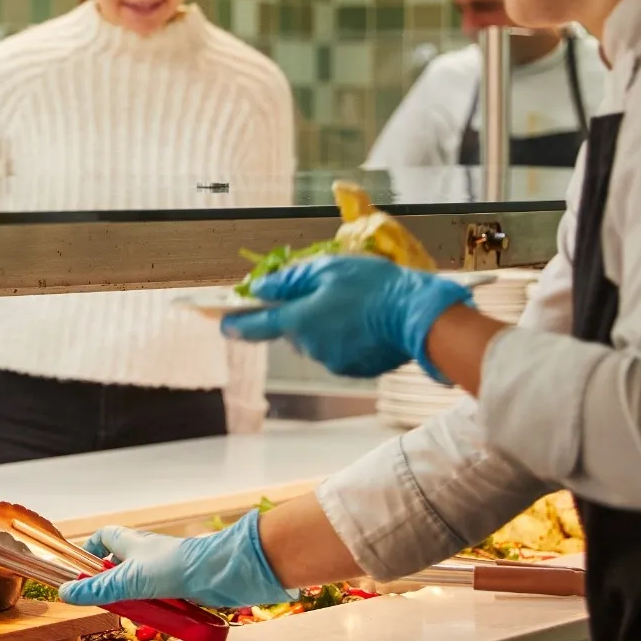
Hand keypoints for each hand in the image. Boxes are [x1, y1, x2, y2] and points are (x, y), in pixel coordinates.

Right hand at [59, 510, 294, 609]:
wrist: (222, 572)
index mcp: (131, 542)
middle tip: (109, 604)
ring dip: (137, 602)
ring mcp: (166, 569)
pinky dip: (158, 610)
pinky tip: (158, 621)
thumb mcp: (130, 580)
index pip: (103, 538)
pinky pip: (162, 598)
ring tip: (135, 617)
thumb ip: (99, 589)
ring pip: (142, 586)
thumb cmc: (175, 566)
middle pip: (121, 567)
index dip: (91, 552)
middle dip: (113, 587)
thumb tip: (65, 593)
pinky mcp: (182, 585)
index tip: (82, 573)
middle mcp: (147, 553)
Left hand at [219, 255, 473, 378]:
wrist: (418, 316)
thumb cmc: (372, 286)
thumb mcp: (327, 270)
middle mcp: (310, 347)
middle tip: (329, 295)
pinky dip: (347, 339)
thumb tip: (259, 289)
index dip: (236, 325)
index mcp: (299, 321)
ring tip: (356, 307)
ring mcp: (333, 361)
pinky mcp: (354, 369)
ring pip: (318, 341)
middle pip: (294, 331)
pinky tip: (367, 323)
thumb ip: (289, 281)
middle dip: (303, 315)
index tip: (222, 326)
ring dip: (327, 326)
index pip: (257, 327)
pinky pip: (340, 352)